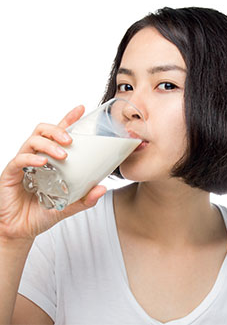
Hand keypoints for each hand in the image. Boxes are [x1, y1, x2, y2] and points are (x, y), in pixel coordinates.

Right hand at [0, 106, 106, 240]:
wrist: (21, 230)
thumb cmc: (42, 213)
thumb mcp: (68, 206)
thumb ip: (85, 198)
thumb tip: (102, 188)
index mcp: (50, 160)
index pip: (58, 135)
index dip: (68, 119)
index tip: (82, 109)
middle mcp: (36, 157)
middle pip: (43, 130)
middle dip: (58, 129)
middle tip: (71, 140)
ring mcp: (23, 164)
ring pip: (33, 140)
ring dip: (49, 144)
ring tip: (63, 154)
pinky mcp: (11, 173)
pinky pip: (20, 159)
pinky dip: (32, 158)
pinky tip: (42, 162)